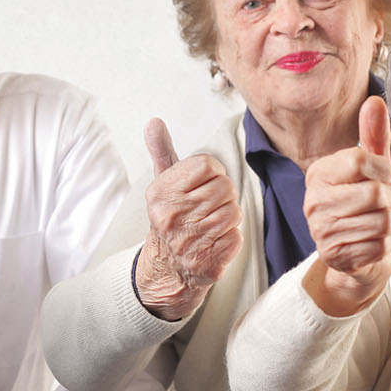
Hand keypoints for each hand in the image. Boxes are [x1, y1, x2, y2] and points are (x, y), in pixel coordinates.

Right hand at [134, 118, 242, 320]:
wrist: (167, 268)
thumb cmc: (173, 217)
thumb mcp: (163, 184)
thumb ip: (162, 151)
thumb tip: (154, 122)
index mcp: (161, 193)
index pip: (207, 165)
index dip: (212, 172)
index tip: (203, 184)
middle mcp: (172, 216)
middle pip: (225, 187)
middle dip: (222, 196)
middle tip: (208, 207)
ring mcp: (189, 241)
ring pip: (233, 211)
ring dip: (228, 217)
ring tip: (211, 223)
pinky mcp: (207, 262)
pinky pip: (236, 237)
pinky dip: (230, 238)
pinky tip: (214, 241)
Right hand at [301, 96, 390, 315]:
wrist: (358, 253)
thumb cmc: (367, 205)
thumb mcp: (372, 169)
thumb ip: (373, 136)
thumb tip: (375, 100)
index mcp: (318, 174)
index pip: (360, 160)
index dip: (383, 169)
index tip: (382, 178)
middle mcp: (313, 202)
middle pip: (374, 193)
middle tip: (385, 204)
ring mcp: (321, 231)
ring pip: (381, 221)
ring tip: (381, 223)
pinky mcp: (335, 256)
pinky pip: (379, 245)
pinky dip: (386, 244)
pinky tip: (375, 242)